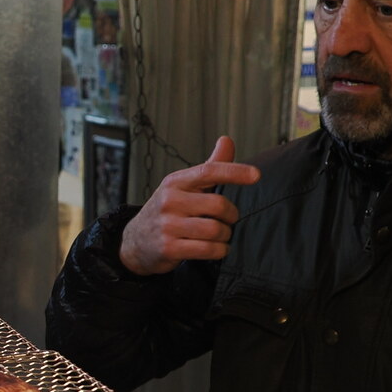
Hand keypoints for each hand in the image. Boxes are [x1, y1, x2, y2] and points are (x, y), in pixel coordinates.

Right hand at [118, 136, 261, 275]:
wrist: (135, 242)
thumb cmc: (167, 211)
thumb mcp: (182, 186)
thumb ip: (209, 167)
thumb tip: (227, 141)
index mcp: (176, 182)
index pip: (208, 171)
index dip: (235, 171)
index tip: (256, 175)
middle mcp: (170, 201)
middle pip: (218, 205)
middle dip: (231, 216)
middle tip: (229, 220)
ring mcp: (168, 225)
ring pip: (216, 230)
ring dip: (225, 236)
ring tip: (220, 236)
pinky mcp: (169, 248)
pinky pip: (208, 249)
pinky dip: (219, 250)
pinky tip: (216, 248)